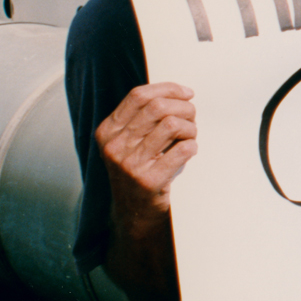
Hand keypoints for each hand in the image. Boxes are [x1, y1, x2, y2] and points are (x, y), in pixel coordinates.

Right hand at [97, 81, 197, 211]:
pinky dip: (192, 146)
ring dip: (190, 128)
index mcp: (107, 131)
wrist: (134, 211)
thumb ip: (144, 117)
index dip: (168, 89)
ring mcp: (130, 164)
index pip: (139, 96)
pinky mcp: (149, 180)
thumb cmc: (140, 168)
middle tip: (192, 118)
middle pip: (158, 107)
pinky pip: (183, 150)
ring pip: (172, 125)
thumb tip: (180, 93)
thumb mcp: (130, 141)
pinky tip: (188, 152)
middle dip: (184, 108)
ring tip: (189, 137)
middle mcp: (114, 146)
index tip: (187, 93)